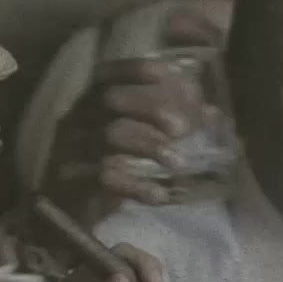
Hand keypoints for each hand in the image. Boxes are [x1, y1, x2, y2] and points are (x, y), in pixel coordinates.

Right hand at [44, 56, 216, 221]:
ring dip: (150, 146)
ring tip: (179, 163)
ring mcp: (72, 149)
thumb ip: (171, 124)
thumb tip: (213, 114)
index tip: (166, 72)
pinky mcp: (75, 181)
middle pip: (110, 100)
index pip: (106, 75)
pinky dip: (137, 186)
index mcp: (90, 103)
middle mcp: (78, 119)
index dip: (133, 69)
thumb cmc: (108, 165)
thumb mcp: (137, 140)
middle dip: (151, 107)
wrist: (69, 212)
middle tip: (182, 129)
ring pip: (110, 135)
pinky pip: (105, 178)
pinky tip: (160, 195)